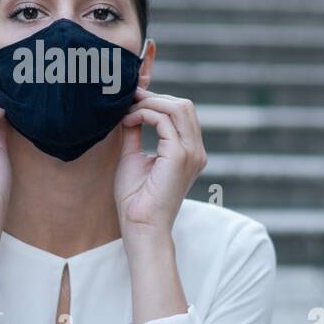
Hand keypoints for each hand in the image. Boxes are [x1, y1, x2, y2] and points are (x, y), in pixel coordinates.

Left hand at [114, 88, 207, 239]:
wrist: (140, 226)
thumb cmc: (136, 199)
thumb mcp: (134, 157)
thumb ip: (135, 133)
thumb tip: (129, 111)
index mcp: (190, 152)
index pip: (182, 113)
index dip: (157, 101)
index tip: (131, 100)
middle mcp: (196, 151)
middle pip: (184, 105)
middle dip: (154, 98)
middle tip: (129, 99)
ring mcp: (191, 152)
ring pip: (178, 107)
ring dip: (149, 103)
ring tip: (127, 111)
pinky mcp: (180, 155)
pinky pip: (163, 120)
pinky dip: (143, 114)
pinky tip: (128, 121)